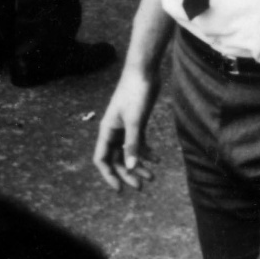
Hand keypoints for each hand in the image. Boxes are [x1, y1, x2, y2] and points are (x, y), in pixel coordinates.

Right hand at [93, 69, 160, 191]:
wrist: (145, 70)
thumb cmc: (136, 92)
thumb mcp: (135, 120)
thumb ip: (133, 143)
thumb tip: (131, 167)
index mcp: (107, 130)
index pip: (102, 159)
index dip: (108, 175)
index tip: (120, 188)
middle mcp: (114, 131)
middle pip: (117, 159)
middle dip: (128, 173)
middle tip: (141, 186)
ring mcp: (126, 127)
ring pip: (129, 152)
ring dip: (139, 165)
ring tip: (152, 176)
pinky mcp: (137, 122)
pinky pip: (139, 142)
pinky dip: (147, 152)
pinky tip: (157, 159)